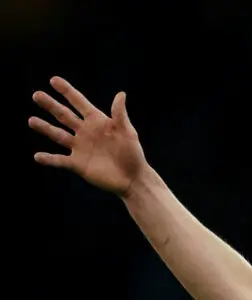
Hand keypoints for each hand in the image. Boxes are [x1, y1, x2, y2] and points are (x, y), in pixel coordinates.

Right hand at [29, 77, 146, 196]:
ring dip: (45, 128)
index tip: (54, 80)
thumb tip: (121, 94)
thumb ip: (120, 115)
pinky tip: (38, 156)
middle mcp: (85, 132)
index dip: (67, 91)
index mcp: (97, 122)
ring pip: (58, 135)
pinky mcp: (77, 164)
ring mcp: (79, 148)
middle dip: (51, 105)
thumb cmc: (133, 154)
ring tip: (31, 120)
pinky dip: (49, 159)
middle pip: (64, 116)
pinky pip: (59, 160)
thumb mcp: (128, 132)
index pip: (79, 103)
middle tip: (37, 95)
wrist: (132, 178)